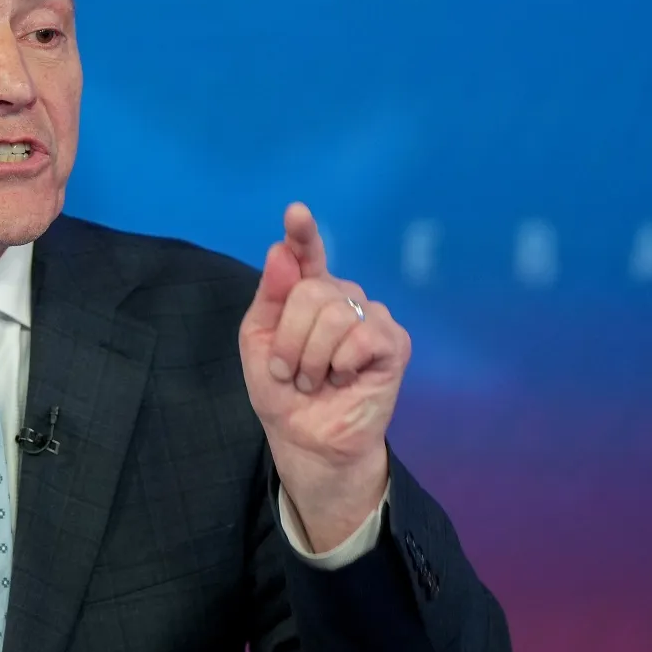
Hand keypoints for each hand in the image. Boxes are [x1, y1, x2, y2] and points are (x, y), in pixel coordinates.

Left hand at [238, 202, 409, 549]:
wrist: (307, 439)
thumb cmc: (283, 392)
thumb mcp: (258, 344)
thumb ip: (270, 298)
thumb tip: (281, 251)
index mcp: (306, 294)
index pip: (306, 255)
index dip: (303, 234)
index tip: (296, 212)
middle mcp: (342, 297)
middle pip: (312, 292)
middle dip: (289, 340)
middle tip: (289, 372)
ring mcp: (371, 317)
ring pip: (334, 314)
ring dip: (311, 358)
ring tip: (314, 381)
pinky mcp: (393, 343)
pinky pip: (362, 337)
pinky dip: (340, 364)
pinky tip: (342, 379)